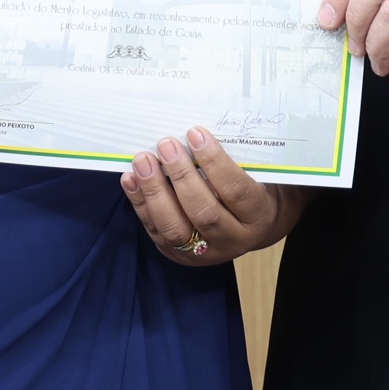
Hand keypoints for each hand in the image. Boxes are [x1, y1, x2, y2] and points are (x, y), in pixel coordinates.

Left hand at [121, 128, 301, 265]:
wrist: (256, 227)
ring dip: (155, 191)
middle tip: (166, 145)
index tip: (195, 133)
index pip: (235, 190)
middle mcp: (233, 239)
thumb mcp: (255, 174)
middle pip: (203, 212)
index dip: (215, 162)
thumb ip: (232, 160)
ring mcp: (205, 252)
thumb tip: (193, 133)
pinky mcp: (180, 256)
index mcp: (257, 216)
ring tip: (143, 161)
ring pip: (175, 228)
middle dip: (180, 176)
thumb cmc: (254, 188)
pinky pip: (156, 231)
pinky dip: (140, 203)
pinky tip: (131, 179)